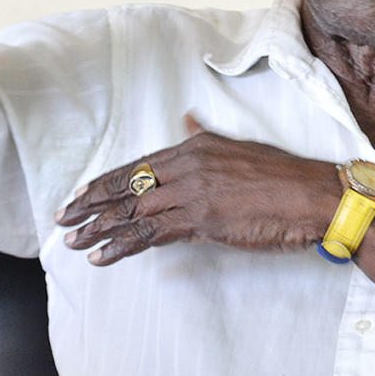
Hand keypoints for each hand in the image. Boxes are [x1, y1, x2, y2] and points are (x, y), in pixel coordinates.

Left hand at [56, 116, 342, 265]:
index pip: (138, 164)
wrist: (311, 194)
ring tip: (73, 241)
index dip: (105, 180)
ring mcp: (193, 193)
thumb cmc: (281, 174)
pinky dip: (123, 245)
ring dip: (98, 227)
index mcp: (195, 147)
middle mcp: (188, 166)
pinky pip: (151, 233)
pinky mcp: (202, 220)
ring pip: (133, 210)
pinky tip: (104, 255)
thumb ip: (205, 136)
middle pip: (127, 185)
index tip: (82, 193)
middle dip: (91, 203)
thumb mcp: (237, 146)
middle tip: (63, 218)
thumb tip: (186, 120)